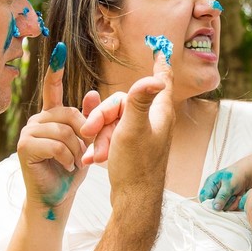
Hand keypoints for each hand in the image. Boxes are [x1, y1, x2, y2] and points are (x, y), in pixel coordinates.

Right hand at [15, 43, 89, 217]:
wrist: (57, 198)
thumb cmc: (71, 171)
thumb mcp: (85, 143)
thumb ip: (88, 119)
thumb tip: (92, 92)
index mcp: (51, 116)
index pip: (51, 88)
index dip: (55, 69)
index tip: (59, 48)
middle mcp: (37, 120)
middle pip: (67, 113)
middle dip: (83, 134)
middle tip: (83, 153)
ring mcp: (28, 131)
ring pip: (63, 130)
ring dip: (75, 149)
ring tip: (74, 162)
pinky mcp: (25, 146)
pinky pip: (55, 144)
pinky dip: (67, 157)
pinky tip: (67, 167)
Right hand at [82, 50, 173, 202]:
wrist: (133, 201)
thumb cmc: (136, 166)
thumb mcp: (133, 129)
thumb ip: (140, 101)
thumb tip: (158, 77)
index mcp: (159, 112)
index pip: (162, 80)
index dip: (159, 64)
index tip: (159, 48)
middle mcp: (153, 121)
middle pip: (122, 102)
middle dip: (103, 115)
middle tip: (89, 132)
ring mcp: (142, 135)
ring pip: (114, 120)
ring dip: (100, 135)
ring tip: (95, 155)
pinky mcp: (131, 149)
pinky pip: (112, 136)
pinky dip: (102, 145)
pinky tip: (93, 160)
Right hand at [199, 165, 248, 210]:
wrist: (247, 175)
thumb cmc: (236, 176)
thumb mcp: (229, 186)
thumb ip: (222, 197)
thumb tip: (215, 208)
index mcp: (209, 185)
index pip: (203, 198)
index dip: (209, 204)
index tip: (219, 206)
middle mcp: (212, 192)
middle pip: (212, 205)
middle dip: (224, 204)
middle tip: (233, 197)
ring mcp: (219, 197)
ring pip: (221, 208)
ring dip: (230, 204)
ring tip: (236, 195)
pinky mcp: (225, 202)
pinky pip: (227, 208)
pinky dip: (234, 204)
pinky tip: (237, 197)